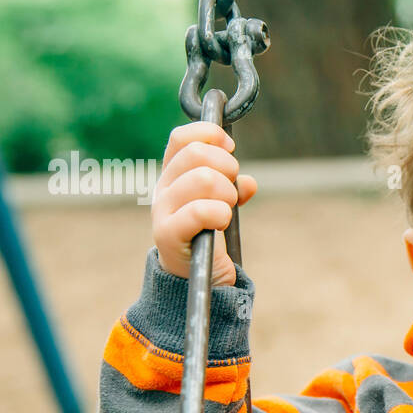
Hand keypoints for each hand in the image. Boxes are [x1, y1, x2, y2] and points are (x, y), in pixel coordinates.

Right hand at [150, 121, 257, 285]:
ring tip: (226, 210)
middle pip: (196, 153)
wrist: (195, 276)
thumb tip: (250, 183)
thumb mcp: (223, 203)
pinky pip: (200, 211)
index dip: (211, 136)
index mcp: (173, 174)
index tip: (230, 149)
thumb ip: (234, 186)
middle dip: (226, 167)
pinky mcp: (167, 234)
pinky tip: (221, 224)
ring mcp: (162, 210)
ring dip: (226, 194)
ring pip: (202, 178)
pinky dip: (220, 214)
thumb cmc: (209, 233)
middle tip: (231, 191)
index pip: (182, 137)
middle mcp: (163, 188)